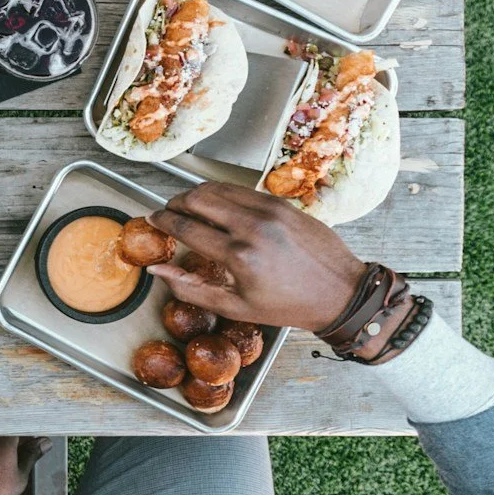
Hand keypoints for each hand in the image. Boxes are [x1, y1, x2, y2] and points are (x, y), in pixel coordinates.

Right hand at [147, 182, 364, 330]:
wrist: (341, 292)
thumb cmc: (289, 305)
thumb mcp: (235, 307)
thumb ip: (190, 287)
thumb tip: (157, 269)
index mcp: (239, 256)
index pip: (186, 228)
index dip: (162, 221)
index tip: (152, 219)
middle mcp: (253, 227)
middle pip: (198, 198)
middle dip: (176, 202)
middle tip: (170, 211)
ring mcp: (270, 211)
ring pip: (218, 188)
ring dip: (197, 194)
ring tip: (191, 207)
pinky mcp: (283, 204)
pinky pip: (242, 190)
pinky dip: (223, 195)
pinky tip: (220, 208)